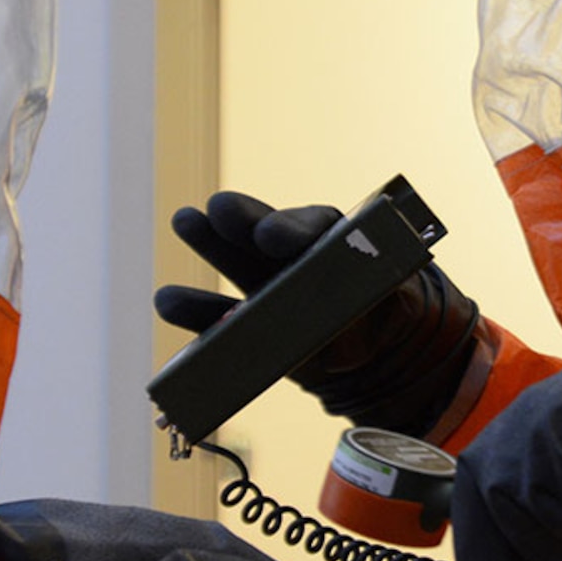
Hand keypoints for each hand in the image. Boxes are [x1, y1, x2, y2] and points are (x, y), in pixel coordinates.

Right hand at [155, 190, 485, 436]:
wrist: (369, 349)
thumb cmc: (380, 310)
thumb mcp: (393, 302)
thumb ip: (382, 298)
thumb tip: (370, 310)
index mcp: (330, 239)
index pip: (309, 228)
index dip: (288, 230)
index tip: (270, 236)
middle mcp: (291, 254)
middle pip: (260, 231)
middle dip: (238, 221)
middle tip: (213, 212)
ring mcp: (264, 285)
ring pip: (232, 263)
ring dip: (208, 247)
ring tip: (184, 226)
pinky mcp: (246, 323)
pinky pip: (217, 319)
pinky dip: (195, 316)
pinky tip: (168, 301)